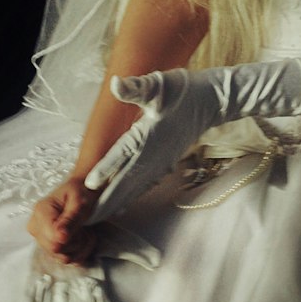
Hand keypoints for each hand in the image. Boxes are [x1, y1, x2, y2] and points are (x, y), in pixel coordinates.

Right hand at [28, 176, 99, 264]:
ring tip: (85, 231)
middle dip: (77, 242)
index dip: (71, 238)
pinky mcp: (49, 247)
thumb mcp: (79, 202)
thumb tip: (60, 238)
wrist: (80, 192)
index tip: (82, 228)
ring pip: (63, 257)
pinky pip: (67, 260)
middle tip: (85, 227)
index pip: (52, 239)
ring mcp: (41, 239)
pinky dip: (80, 251)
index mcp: (41, 212)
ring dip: (81, 246)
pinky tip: (82, 238)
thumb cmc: (80, 193)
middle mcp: (36, 227)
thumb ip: (69, 220)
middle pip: (56, 250)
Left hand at [84, 69, 222, 221]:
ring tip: (100, 217)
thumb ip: (136, 88)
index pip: (121, 155)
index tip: (87, 186)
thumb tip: (115, 83)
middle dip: (107, 199)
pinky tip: (125, 203)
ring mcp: (162, 161)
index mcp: (147, 134)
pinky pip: (147, 184)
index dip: (104, 170)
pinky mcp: (167, 162)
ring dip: (118, 202)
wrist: (213, 100)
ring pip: (136, 187)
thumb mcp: (158, 85)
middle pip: (126, 181)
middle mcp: (154, 153)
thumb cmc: (183, 90)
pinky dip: (134, 196)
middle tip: (87, 218)